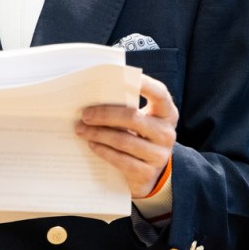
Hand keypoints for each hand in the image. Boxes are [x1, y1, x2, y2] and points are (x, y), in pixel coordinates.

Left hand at [76, 75, 177, 197]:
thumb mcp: (140, 121)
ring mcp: (159, 155)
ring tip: (81, 129)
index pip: (159, 94)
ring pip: (123, 140)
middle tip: (84, 114)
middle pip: (132, 118)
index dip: (145, 84)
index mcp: (167, 113)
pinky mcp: (147, 173)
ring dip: (98, 134)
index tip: (122, 76)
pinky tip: (91, 144)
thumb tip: (94, 97)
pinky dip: (103, 150)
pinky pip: (121, 160)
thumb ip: (127, 108)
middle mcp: (166, 133)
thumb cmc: (139, 137)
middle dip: (104, 114)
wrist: (149, 174)